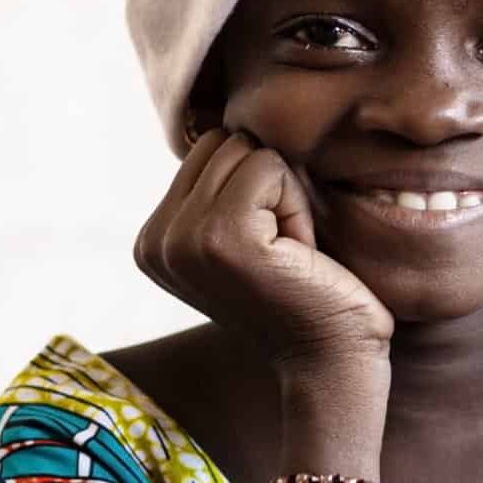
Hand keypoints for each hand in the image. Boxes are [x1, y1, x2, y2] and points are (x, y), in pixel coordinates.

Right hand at [133, 127, 393, 369]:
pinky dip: (298, 206)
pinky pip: (270, 167)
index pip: (205, 151)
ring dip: (285, 198)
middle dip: (267, 188)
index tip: (265, 249)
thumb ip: (220, 188)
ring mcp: (182, 240)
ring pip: (247, 152)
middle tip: (281, 250)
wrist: (330, 360)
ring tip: (287, 253)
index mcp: (152, 240)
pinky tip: (298, 254)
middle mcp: (154, 241)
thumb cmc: (305, 293)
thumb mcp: (245, 236)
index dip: (253, 191)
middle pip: (223, 143)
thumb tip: (230, 121)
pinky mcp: (221, 237)